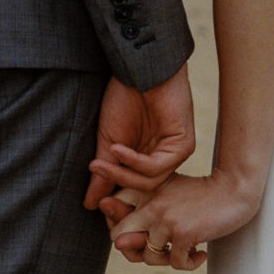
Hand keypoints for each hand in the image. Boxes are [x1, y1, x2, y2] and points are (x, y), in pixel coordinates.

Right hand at [84, 65, 195, 214]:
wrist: (139, 70)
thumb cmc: (124, 98)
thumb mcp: (108, 140)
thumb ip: (103, 173)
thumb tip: (89, 204)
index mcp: (145, 159)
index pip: (133, 190)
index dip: (113, 198)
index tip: (89, 203)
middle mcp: (162, 159)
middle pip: (141, 190)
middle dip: (116, 188)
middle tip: (96, 180)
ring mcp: (174, 153)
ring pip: (149, 182)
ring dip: (122, 175)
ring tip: (101, 163)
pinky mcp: (184, 146)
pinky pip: (157, 167)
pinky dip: (134, 161)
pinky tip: (118, 149)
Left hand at [112, 172, 262, 271]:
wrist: (234, 189)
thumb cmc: (202, 195)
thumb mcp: (169, 197)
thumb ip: (143, 218)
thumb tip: (117, 244)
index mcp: (144, 191)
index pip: (114, 218)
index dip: (123, 233)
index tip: (143, 236)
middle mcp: (150, 205)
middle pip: (119, 238)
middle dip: (133, 251)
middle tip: (158, 251)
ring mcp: (165, 219)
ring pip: (148, 257)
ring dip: (167, 260)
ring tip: (183, 251)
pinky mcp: (183, 233)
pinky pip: (176, 263)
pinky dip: (190, 263)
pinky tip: (200, 253)